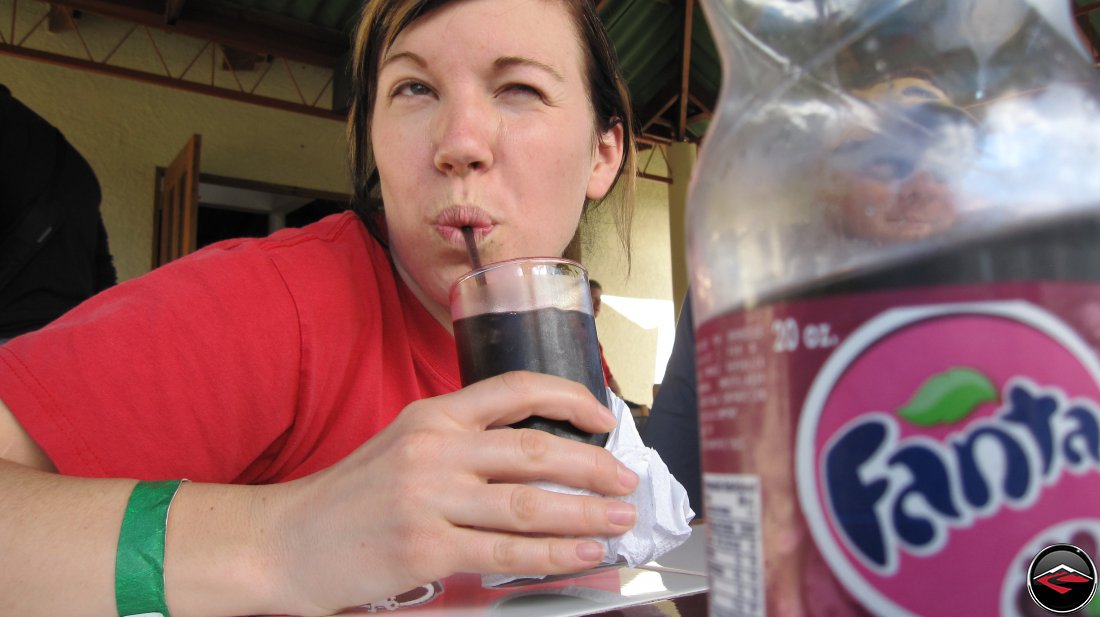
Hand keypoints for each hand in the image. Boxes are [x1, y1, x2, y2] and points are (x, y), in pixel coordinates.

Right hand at [268, 371, 638, 615]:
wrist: (290, 540)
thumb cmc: (354, 495)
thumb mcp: (404, 444)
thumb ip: (462, 441)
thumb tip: (539, 455)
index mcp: (432, 416)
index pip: (514, 389)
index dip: (569, 398)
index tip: (604, 418)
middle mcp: (435, 450)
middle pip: (535, 450)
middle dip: (594, 466)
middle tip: (627, 480)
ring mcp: (430, 499)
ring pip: (530, 504)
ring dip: (586, 514)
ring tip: (619, 520)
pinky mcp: (427, 548)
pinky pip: (508, 552)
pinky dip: (554, 555)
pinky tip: (582, 553)